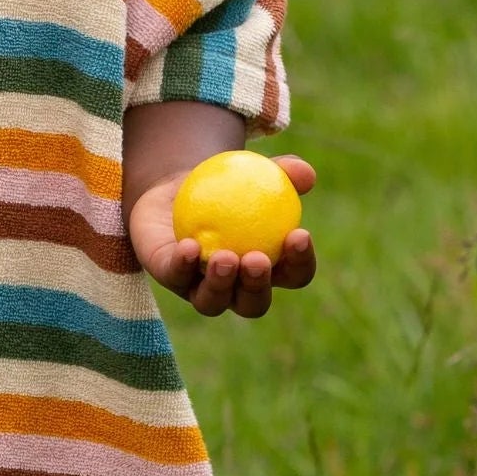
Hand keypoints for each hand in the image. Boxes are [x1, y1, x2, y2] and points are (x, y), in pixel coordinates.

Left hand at [128, 155, 317, 318]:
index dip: (300, 262)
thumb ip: (283, 171)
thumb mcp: (254, 173)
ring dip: (221, 283)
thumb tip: (306, 174)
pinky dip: (184, 264)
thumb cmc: (229, 185)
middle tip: (258, 259)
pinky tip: (190, 246)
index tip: (299, 234)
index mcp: (268, 269)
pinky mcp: (170, 276)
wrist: (177, 189)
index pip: (294, 275)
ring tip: (225, 257)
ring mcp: (200, 287)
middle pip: (254, 303)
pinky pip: (176, 275)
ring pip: (213, 302)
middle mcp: (235, 288)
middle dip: (258, 286)